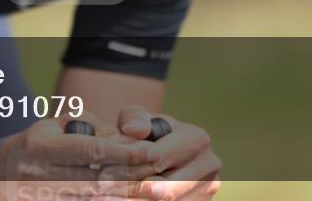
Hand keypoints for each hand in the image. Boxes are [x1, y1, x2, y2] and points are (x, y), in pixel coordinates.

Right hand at [0, 110, 164, 200]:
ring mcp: (41, 197)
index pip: (92, 150)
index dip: (125, 153)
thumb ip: (92, 128)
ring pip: (93, 199)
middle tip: (160, 172)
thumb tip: (126, 139)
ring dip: (126, 195)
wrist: (2, 173)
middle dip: (132, 177)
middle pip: (96, 180)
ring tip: (153, 187)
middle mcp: (39, 174)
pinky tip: (128, 198)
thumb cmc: (40, 142)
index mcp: (42, 144)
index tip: (152, 151)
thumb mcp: (59, 125)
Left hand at [98, 106, 220, 200]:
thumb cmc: (146, 134)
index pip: (158, 158)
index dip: (127, 166)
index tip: (102, 175)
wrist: (164, 153)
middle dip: (129, 190)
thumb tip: (133, 130)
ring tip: (106, 199)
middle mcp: (209, 165)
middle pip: (164, 187)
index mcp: (197, 139)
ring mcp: (208, 189)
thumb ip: (135, 120)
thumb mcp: (139, 119)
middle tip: (102, 191)